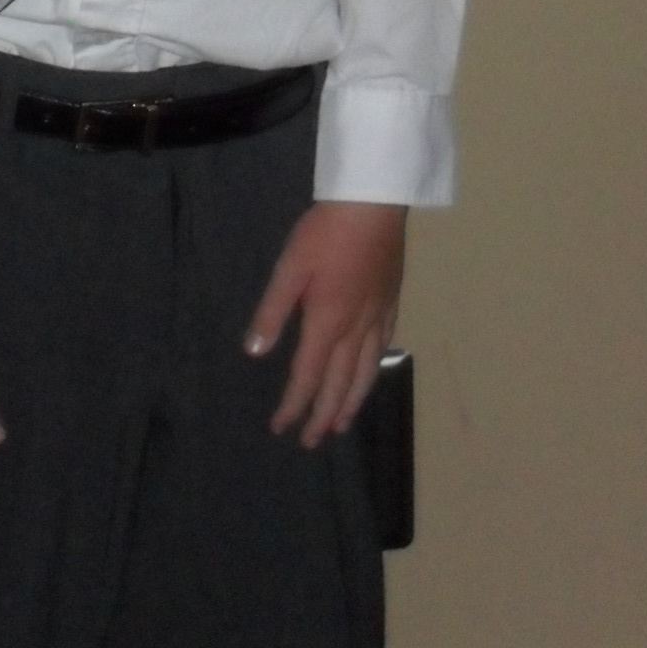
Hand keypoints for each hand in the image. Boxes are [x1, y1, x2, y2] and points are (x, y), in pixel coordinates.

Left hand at [244, 200, 405, 446]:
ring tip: (342, 424)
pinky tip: (370, 374)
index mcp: (326, 323)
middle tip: (311, 440)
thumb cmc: (324, 233)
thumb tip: (255, 353)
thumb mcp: (290, 268)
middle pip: (339, 384)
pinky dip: (373, 371)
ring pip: (366, 373)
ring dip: (351, 402)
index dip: (294, 405)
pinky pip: (383, 349)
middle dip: (323, 416)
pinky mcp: (391, 303)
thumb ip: (272, 311)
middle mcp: (355, 330)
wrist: (373, 207)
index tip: (280, 428)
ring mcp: (378, 318)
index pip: (307, 376)